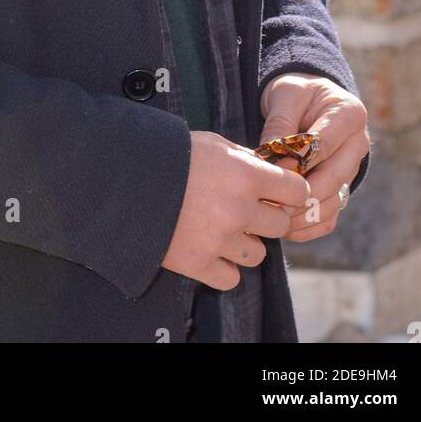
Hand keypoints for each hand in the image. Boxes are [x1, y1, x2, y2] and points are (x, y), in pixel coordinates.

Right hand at [161, 130, 310, 288]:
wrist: (124, 179)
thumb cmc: (169, 155)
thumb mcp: (211, 143)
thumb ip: (244, 158)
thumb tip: (267, 169)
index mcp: (246, 175)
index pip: (296, 191)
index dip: (288, 191)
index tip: (278, 192)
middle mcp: (239, 210)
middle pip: (280, 226)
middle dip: (266, 217)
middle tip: (244, 209)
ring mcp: (220, 240)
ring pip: (258, 254)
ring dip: (244, 243)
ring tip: (220, 228)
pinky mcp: (199, 264)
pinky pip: (231, 278)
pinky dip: (222, 267)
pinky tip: (208, 249)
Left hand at [258, 72, 370, 242]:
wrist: (307, 101)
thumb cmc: (296, 94)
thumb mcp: (286, 93)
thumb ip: (280, 121)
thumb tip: (272, 154)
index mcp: (350, 114)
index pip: (325, 144)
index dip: (299, 162)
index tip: (273, 174)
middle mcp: (358, 144)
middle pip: (334, 178)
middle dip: (303, 194)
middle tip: (272, 203)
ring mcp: (351, 170)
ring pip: (333, 201)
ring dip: (304, 214)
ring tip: (274, 218)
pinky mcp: (341, 189)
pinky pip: (331, 216)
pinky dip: (310, 226)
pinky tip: (286, 228)